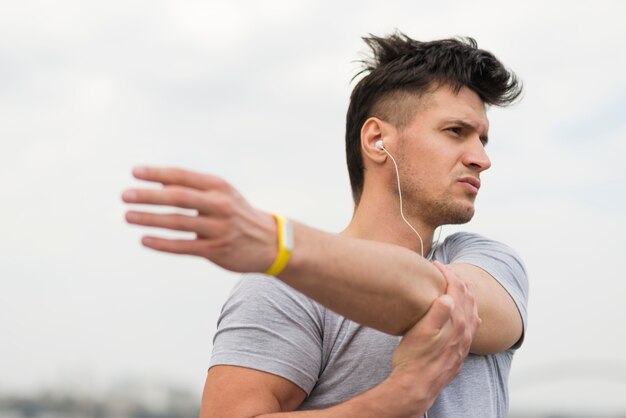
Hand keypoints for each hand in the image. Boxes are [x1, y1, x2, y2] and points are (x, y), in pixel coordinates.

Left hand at [122, 166, 277, 272]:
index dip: (157, 173)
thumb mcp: (221, 195)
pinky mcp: (216, 250)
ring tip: (128, 216)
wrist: (271, 242)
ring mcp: (219, 228)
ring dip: (150, 219)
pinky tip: (145, 240)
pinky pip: (184, 246)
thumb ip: (192, 188)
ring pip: (178, 222)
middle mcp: (220, 205)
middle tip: (125, 195)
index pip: (183, 176)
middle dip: (149, 196)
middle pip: (178, 198)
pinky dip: (162, 243)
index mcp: (219, 187)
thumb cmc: (237, 215)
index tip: (134, 172)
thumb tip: (156, 182)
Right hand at [389, 261, 479, 409]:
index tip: (436, 264)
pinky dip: (470, 313)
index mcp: (456, 324)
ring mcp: (464, 342)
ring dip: (467, 295)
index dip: (447, 274)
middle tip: (445, 270)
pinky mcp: (459, 351)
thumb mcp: (421, 333)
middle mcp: (464, 332)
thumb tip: (448, 295)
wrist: (416, 387)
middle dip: (458, 280)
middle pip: (468, 298)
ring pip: (473, 312)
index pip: (456, 291)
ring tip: (461, 285)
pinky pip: (472, 326)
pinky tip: (468, 316)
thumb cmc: (414, 359)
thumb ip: (437, 313)